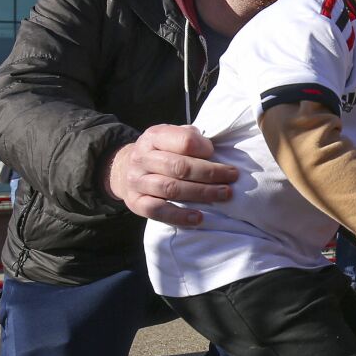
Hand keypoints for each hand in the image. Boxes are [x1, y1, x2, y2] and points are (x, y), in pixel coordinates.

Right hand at [106, 124, 238, 226]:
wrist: (124, 169)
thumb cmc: (160, 152)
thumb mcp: (170, 137)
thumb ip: (189, 138)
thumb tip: (213, 149)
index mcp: (154, 137)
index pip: (182, 140)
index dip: (203, 147)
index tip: (216, 153)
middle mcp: (142, 158)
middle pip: (179, 166)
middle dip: (209, 173)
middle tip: (232, 177)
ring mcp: (137, 181)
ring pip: (171, 188)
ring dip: (201, 193)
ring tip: (224, 194)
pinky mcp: (135, 203)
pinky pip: (158, 211)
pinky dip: (179, 216)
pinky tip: (198, 218)